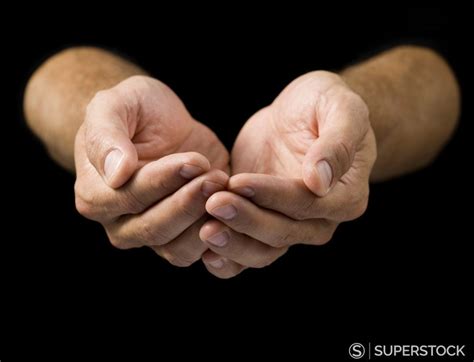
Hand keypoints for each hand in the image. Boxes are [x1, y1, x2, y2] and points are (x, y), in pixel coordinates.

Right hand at [74, 75, 228, 266]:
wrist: (162, 123)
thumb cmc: (135, 111)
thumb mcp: (116, 104)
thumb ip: (106, 135)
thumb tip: (116, 174)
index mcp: (95, 194)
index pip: (128, 197)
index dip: (163, 181)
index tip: (194, 160)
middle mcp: (119, 224)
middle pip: (153, 229)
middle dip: (188, 203)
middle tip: (215, 176)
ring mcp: (152, 235)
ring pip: (177, 249)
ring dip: (204, 221)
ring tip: (223, 185)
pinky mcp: (183, 236)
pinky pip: (200, 251)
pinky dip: (220, 235)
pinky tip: (234, 206)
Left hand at [199, 71, 376, 277]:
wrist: (298, 116)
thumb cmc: (324, 105)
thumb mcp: (341, 109)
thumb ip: (337, 143)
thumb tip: (320, 181)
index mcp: (345, 196)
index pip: (307, 204)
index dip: (272, 196)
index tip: (238, 181)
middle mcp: (320, 220)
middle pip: (283, 233)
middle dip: (247, 220)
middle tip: (214, 203)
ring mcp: (291, 226)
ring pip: (264, 251)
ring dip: (234, 244)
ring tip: (205, 229)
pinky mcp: (264, 222)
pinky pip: (248, 251)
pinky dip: (228, 257)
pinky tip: (204, 252)